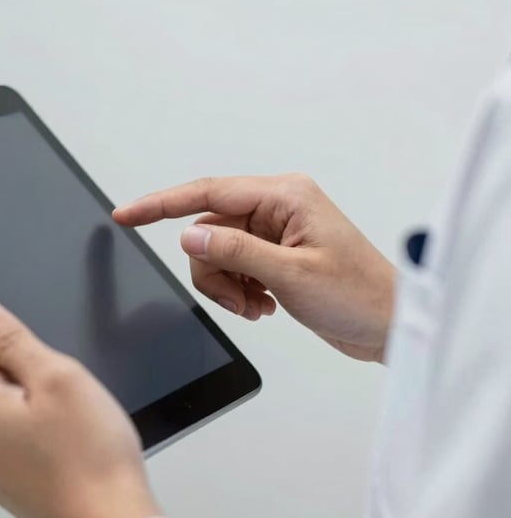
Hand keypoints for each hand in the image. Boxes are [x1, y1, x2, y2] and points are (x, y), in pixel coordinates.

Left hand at [0, 294, 160, 517]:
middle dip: (18, 368)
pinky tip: (65, 443)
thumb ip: (8, 337)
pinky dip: (33, 430)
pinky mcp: (3, 484)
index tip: (22, 337)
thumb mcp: (57, 375)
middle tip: (59, 387)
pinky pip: (10, 437)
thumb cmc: (92, 458)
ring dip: (28, 400)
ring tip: (68, 421)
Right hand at [114, 174, 395, 362]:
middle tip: (239, 299)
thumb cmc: (359, 295)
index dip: (161, 204)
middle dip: (213, 270)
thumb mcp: (291, 274)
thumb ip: (235, 251)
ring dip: (226, 285)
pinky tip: (264, 305)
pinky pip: (233, 266)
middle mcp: (277, 206)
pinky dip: (238, 290)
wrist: (391, 325)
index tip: (126, 215)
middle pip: (208, 228)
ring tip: (256, 306)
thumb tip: (189, 234)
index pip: (207, 192)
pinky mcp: (275, 253)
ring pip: (216, 250)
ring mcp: (275, 230)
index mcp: (284, 196)